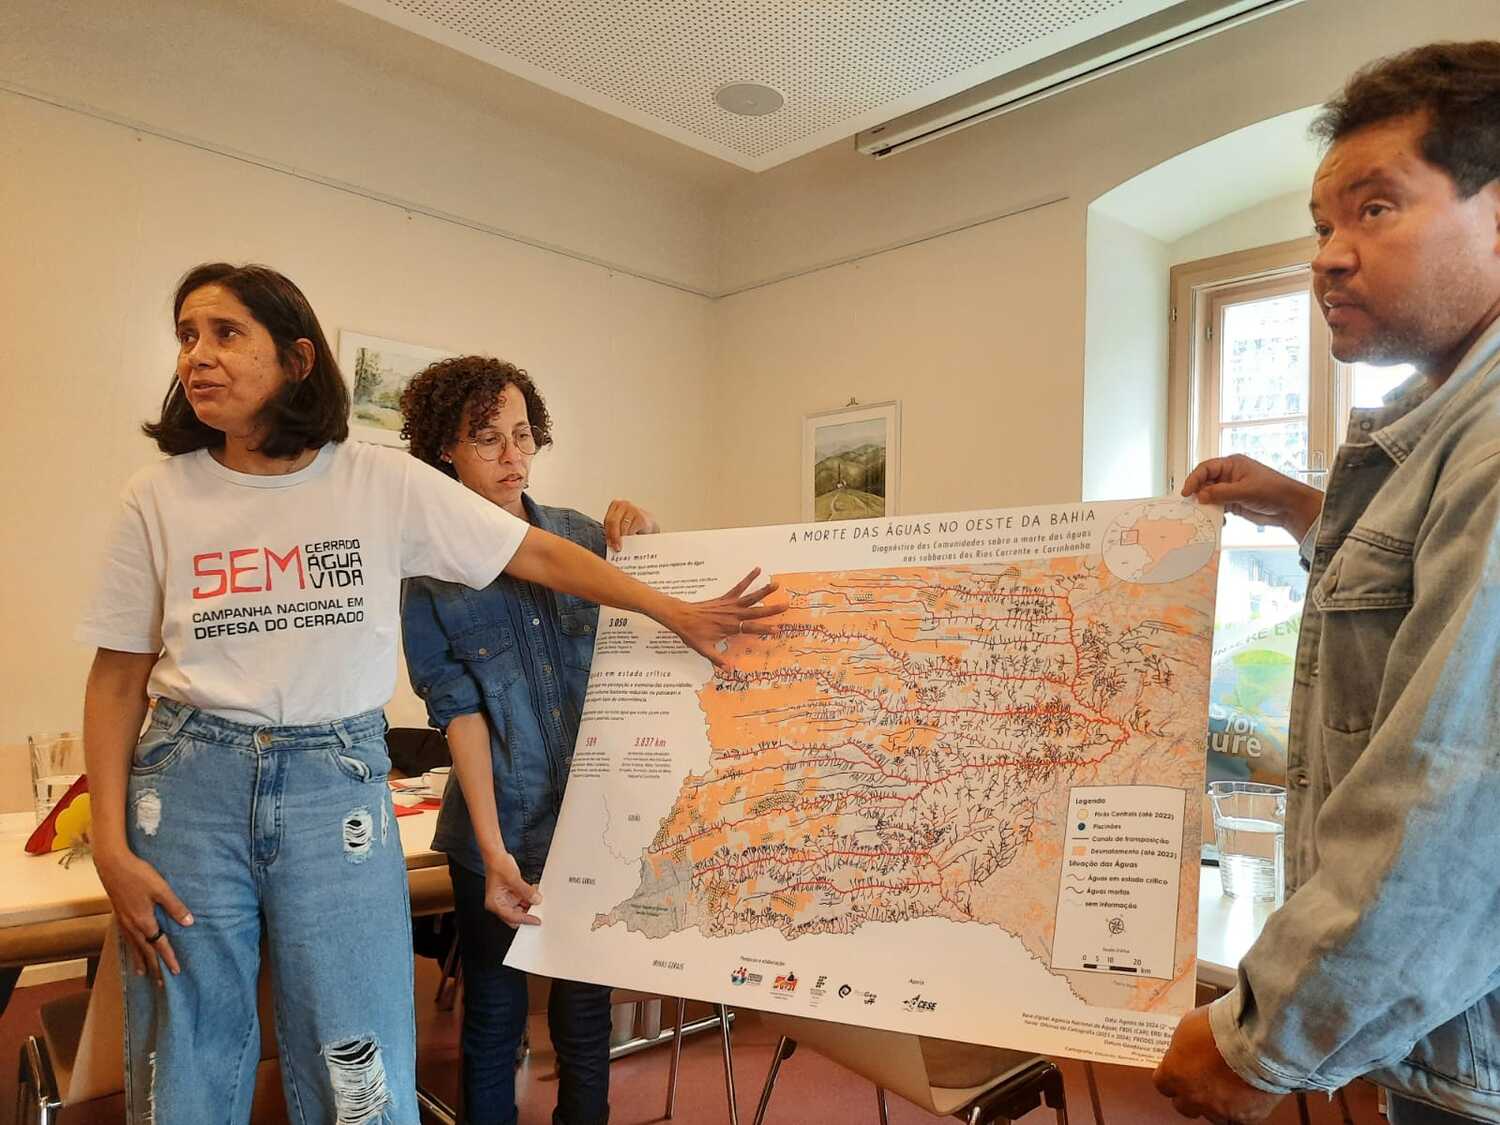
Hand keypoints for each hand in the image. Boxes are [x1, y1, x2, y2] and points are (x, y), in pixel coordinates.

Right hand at [96, 845, 192, 983]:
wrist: (112, 865)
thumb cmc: (139, 875)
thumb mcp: (161, 889)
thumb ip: (175, 906)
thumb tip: (189, 923)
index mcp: (144, 922)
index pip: (159, 945)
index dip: (168, 958)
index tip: (176, 971)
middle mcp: (132, 926)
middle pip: (145, 951)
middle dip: (154, 967)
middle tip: (160, 983)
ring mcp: (123, 922)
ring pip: (133, 947)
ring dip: (139, 961)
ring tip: (143, 974)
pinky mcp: (119, 915)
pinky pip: (126, 939)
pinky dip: (130, 948)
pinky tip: (131, 948)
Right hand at [485, 851, 541, 927]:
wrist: (496, 855)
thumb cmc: (498, 865)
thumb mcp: (513, 879)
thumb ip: (525, 891)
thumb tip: (536, 900)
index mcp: (495, 904)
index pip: (511, 917)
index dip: (525, 919)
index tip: (536, 920)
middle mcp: (500, 903)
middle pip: (516, 916)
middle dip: (528, 913)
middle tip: (539, 911)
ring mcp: (506, 899)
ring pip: (521, 908)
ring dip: (530, 904)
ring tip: (539, 899)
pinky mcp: (512, 894)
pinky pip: (523, 899)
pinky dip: (529, 897)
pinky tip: (535, 892)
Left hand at [603, 499, 660, 552]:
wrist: (649, 523)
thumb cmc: (632, 523)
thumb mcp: (620, 524)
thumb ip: (613, 529)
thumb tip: (610, 542)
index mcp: (616, 505)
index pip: (608, 520)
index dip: (608, 533)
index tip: (610, 544)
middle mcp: (624, 504)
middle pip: (613, 522)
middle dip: (613, 536)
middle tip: (616, 547)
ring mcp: (633, 509)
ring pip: (622, 527)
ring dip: (622, 538)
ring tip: (622, 546)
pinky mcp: (641, 517)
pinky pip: (632, 530)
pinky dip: (630, 536)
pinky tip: (630, 540)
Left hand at [659, 568, 783, 669]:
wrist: (680, 616)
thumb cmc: (692, 634)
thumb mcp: (703, 649)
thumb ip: (717, 659)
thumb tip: (728, 670)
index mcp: (729, 627)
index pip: (750, 628)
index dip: (764, 629)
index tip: (777, 629)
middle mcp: (732, 614)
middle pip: (755, 611)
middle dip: (771, 609)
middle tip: (786, 605)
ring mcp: (729, 605)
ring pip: (750, 597)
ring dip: (763, 591)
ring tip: (776, 584)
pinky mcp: (725, 598)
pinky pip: (739, 587)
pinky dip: (748, 578)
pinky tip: (757, 570)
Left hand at [1154, 1005, 1284, 1123]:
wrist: (1258, 1039)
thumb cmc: (1224, 1028)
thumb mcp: (1188, 1026)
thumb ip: (1182, 1046)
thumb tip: (1184, 1050)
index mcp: (1174, 1074)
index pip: (1162, 1084)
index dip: (1172, 1076)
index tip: (1178, 1070)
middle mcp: (1193, 1096)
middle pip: (1183, 1105)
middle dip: (1190, 1093)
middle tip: (1201, 1079)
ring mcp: (1219, 1109)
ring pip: (1212, 1114)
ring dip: (1216, 1102)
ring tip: (1227, 1085)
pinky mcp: (1245, 1117)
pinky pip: (1238, 1119)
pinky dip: (1241, 1109)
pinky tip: (1244, 1095)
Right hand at [1181, 455, 1323, 541]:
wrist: (1290, 507)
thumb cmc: (1274, 490)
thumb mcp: (1245, 490)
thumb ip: (1221, 493)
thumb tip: (1201, 496)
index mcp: (1232, 465)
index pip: (1206, 468)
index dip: (1194, 479)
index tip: (1187, 492)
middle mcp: (1229, 476)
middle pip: (1205, 482)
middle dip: (1199, 494)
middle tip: (1194, 505)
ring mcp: (1231, 489)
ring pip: (1209, 496)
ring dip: (1206, 506)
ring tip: (1204, 514)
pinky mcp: (1233, 503)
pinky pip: (1217, 507)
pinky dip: (1214, 514)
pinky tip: (1219, 520)